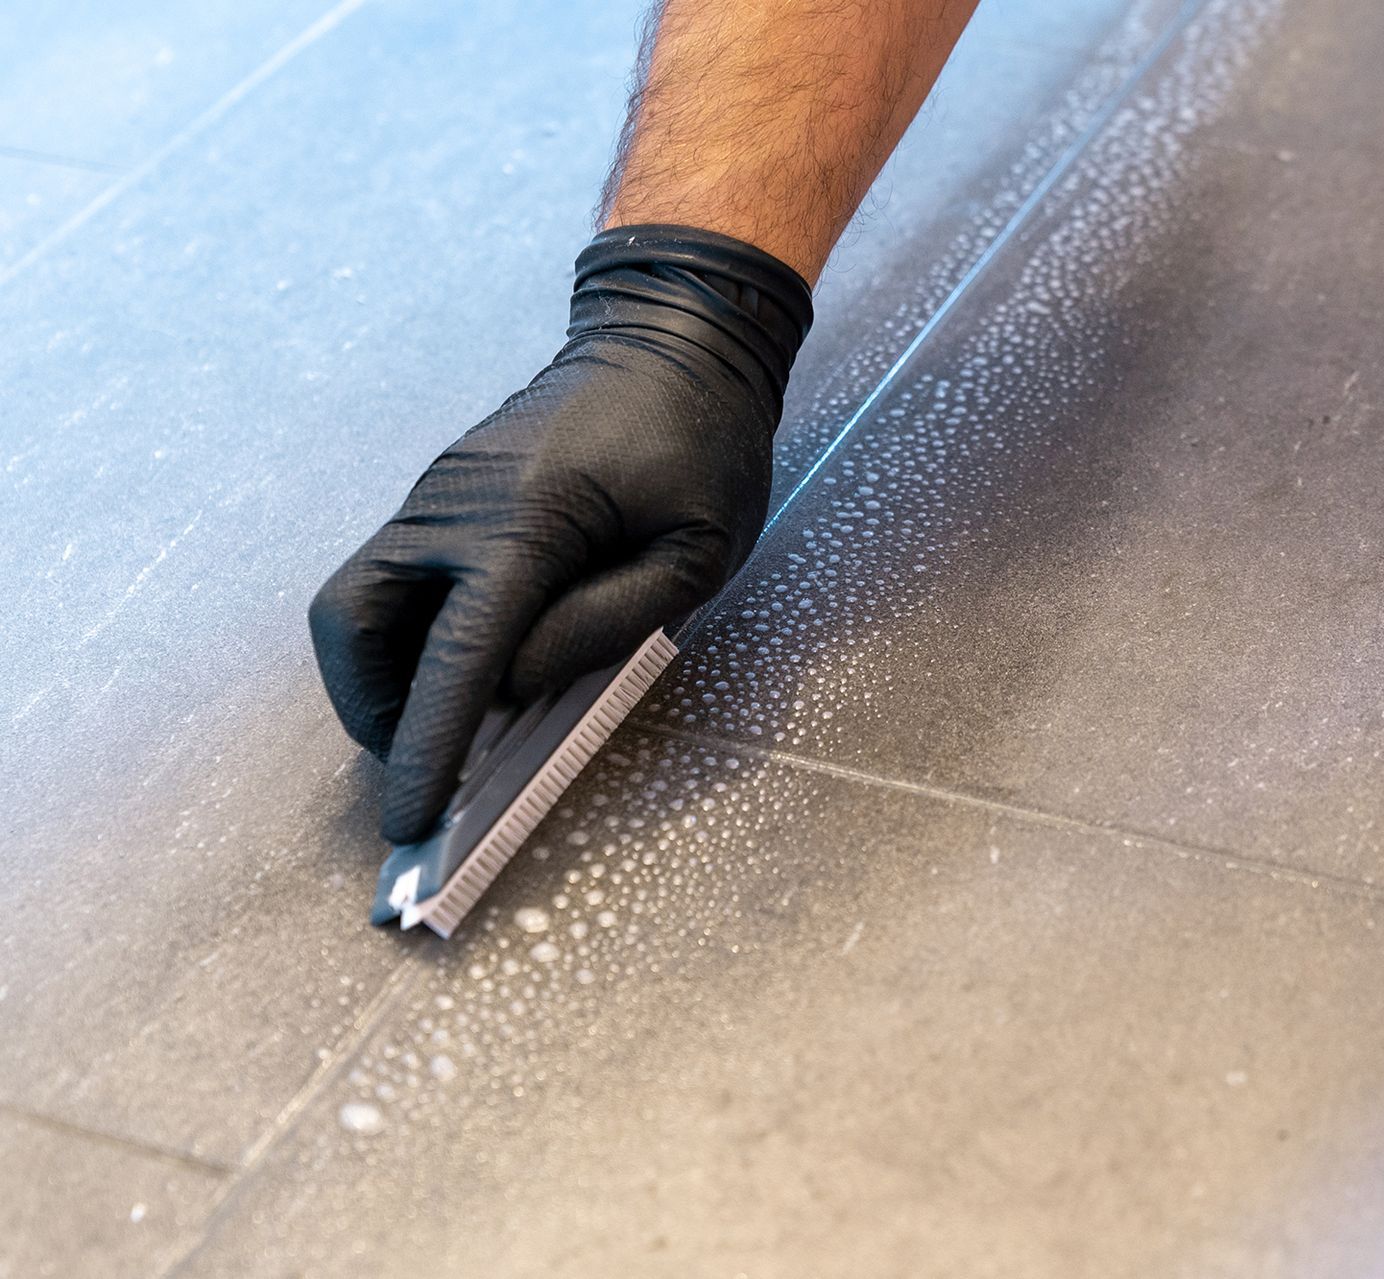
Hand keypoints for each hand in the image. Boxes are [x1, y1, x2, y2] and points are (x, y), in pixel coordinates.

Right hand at [309, 226, 810, 841]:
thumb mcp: (697, 549)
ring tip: (441, 722)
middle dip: (373, 711)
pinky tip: (463, 663)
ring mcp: (436, 494)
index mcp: (526, 519)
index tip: (409, 816)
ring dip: (379, 676)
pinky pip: (392, 577)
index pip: (458, 654)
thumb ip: (611, 623)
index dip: (428, 742)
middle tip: (423, 765)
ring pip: (355, 603)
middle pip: (354, 625)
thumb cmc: (704, 442)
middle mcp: (455, 505)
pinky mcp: (441, 493)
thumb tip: (515, 685)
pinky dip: (405, 635)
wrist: (673, 337)